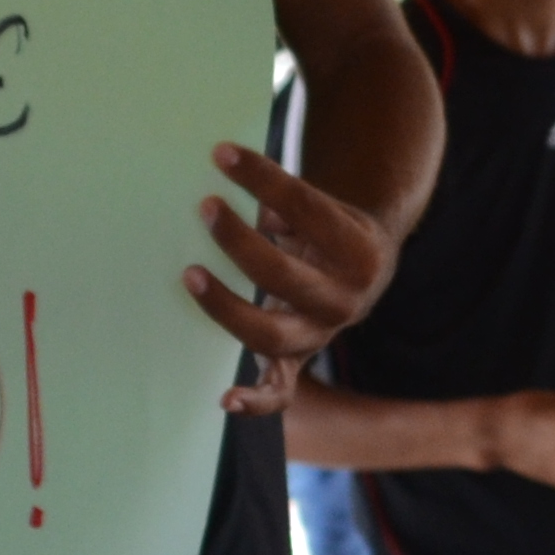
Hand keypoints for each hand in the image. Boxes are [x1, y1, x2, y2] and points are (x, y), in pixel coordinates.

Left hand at [190, 141, 393, 394]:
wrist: (365, 268)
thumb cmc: (327, 227)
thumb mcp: (323, 206)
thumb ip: (290, 204)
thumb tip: (247, 197)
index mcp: (359, 252)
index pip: (306, 210)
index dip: (263, 179)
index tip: (222, 153)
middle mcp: (346, 301)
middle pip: (284, 275)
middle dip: (239, 241)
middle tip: (206, 207)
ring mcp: (321, 336)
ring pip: (270, 334)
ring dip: (225, 306)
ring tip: (190, 273)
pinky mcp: (299, 361)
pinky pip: (279, 391)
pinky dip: (255, 401)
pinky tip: (225, 399)